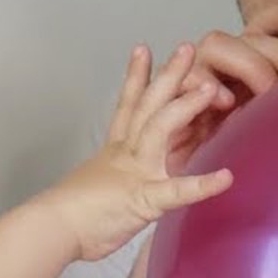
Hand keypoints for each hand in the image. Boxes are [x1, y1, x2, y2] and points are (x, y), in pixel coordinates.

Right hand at [40, 43, 233, 261]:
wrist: (52, 229)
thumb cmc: (76, 214)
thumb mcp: (102, 185)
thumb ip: (119, 175)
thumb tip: (128, 178)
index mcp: (116, 149)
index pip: (128, 105)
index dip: (137, 76)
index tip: (144, 49)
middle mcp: (127, 152)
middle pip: (148, 104)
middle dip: (168, 75)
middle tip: (186, 47)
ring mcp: (136, 172)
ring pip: (159, 129)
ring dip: (185, 107)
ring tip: (211, 90)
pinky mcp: (144, 199)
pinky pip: (176, 191)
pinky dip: (201, 185)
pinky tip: (225, 178)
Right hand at [171, 0, 277, 163]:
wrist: (198, 182)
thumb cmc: (237, 148)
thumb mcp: (276, 121)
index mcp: (250, 59)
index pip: (270, 24)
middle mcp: (224, 61)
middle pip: (251, 37)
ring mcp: (197, 76)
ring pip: (216, 45)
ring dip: (247, 62)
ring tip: (267, 90)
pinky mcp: (171, 97)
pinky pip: (181, 80)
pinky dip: (202, 85)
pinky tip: (222, 101)